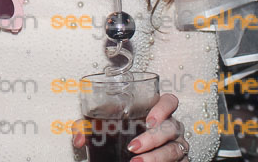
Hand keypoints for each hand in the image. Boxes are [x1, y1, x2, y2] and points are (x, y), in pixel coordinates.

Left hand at [72, 93, 188, 160]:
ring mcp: (175, 145)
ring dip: (156, 157)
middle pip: (171, 127)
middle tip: (133, 146)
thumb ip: (88, 127)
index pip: (169, 101)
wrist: (126, 154)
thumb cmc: (119, 133)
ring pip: (175, 148)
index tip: (149, 120)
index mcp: (154, 112)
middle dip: (153, 138)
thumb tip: (79, 138)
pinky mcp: (178, 161)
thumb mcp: (103, 126)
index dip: (163, 108)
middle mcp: (169, 127)